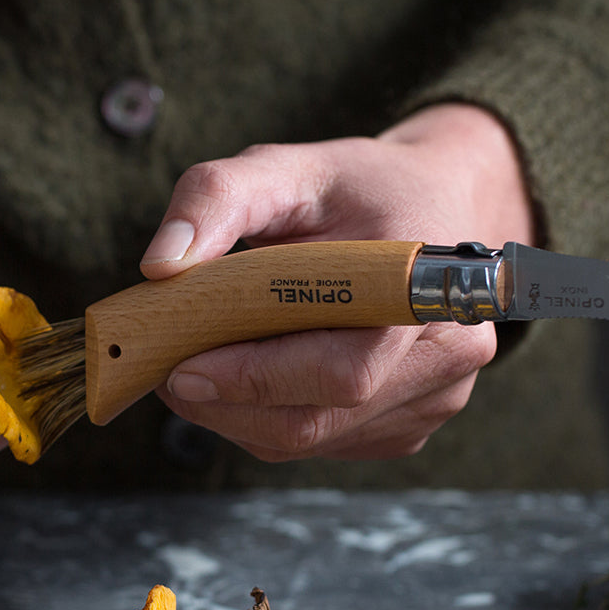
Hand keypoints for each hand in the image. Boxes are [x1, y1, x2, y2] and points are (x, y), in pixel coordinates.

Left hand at [139, 103, 536, 461]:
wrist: (430, 206)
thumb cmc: (357, 188)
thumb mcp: (286, 167)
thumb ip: (218, 198)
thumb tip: (160, 264)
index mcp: (426, 284)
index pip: (343, 371)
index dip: (256, 379)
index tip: (183, 367)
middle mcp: (448, 352)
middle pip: (318, 419)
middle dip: (227, 404)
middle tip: (169, 372)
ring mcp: (437, 397)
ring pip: (311, 440)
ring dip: (238, 415)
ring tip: (200, 365)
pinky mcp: (411, 424)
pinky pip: (324, 442)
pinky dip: (269, 419)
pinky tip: (252, 374)